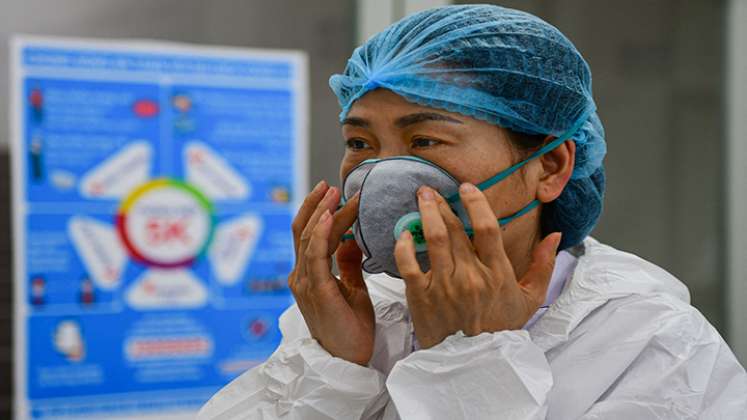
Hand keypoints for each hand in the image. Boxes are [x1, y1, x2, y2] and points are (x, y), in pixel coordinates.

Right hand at [288, 181, 373, 365]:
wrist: (349, 359)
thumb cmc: (351, 328)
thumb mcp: (353, 288)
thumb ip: (348, 264)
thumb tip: (352, 238)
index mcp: (308, 275)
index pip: (310, 234)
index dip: (321, 212)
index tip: (335, 193)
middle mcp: (301, 276)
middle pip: (302, 231)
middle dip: (316, 205)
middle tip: (331, 185)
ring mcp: (304, 284)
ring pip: (309, 239)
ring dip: (322, 213)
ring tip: (335, 194)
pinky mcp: (316, 291)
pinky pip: (315, 257)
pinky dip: (320, 234)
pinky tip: (328, 218)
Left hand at [393, 183, 561, 348]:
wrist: (473, 364)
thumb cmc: (500, 329)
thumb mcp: (530, 299)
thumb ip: (544, 265)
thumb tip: (555, 235)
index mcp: (497, 274)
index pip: (487, 229)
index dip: (476, 203)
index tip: (466, 188)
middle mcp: (470, 277)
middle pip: (454, 229)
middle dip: (441, 204)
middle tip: (432, 190)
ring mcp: (443, 286)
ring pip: (432, 239)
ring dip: (424, 213)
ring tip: (420, 198)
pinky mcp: (421, 297)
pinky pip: (408, 263)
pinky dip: (404, 245)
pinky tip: (405, 233)